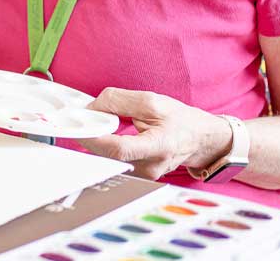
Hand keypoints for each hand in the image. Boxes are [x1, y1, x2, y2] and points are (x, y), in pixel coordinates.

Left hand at [76, 88, 231, 179]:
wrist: (199, 140)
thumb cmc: (180, 120)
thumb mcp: (153, 102)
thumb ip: (120, 102)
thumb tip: (92, 108)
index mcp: (160, 147)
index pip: (120, 149)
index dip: (96, 138)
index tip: (80, 125)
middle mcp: (151, 167)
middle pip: (110, 155)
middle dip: (93, 135)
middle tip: (87, 119)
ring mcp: (144, 176)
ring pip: (109, 159)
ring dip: (99, 141)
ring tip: (102, 124)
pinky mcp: (138, 177)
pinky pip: (114, 161)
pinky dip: (106, 147)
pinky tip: (109, 135)